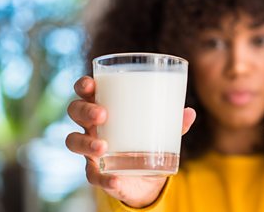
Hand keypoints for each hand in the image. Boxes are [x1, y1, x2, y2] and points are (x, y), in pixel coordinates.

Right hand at [65, 76, 195, 207]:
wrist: (146, 178)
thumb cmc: (147, 142)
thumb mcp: (162, 130)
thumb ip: (174, 122)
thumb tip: (190, 112)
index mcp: (105, 108)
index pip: (86, 92)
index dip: (83, 86)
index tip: (90, 84)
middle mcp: (92, 127)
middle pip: (75, 112)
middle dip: (85, 111)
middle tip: (102, 114)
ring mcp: (91, 151)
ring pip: (74, 142)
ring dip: (86, 143)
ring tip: (103, 146)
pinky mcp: (98, 174)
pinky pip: (94, 176)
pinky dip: (104, 178)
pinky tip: (114, 179)